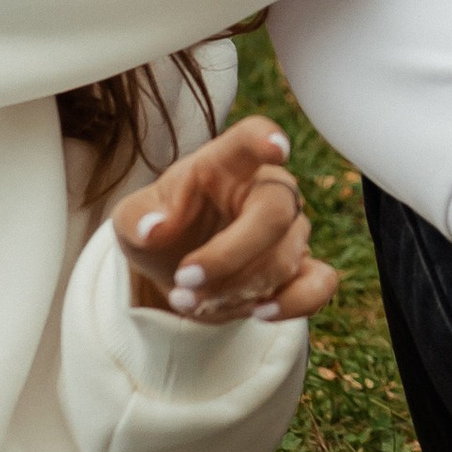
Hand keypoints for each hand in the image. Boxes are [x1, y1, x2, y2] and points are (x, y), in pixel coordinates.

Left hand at [113, 114, 339, 326]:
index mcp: (225, 164)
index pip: (249, 140)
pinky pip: (319, 284)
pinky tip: (258, 312)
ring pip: (285, 257)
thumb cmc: (159, 230)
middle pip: (274, 213)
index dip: (265, 140)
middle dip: (228, 256)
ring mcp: (289, 230)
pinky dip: (293, 303)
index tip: (275, 148)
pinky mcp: (300, 269)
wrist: (174, 271)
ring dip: (236, 289)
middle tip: (184, 280)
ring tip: (188, 301)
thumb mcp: (132, 218)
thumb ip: (139, 217)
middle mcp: (266, 189)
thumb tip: (155, 228)